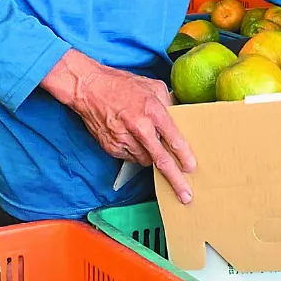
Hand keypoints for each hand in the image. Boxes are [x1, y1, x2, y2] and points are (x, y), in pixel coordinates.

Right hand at [73, 65, 196, 203]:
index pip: (173, 139)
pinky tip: (131, 137)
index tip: (191, 168)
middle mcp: (139, 128)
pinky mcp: (112, 148)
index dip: (184, 156)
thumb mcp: (152, 86)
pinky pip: (130, 157)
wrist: (89, 88)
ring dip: (151, 156)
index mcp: (153, 111)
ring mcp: (124, 140)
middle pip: (161, 161)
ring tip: (145, 140)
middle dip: (175, 180)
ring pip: (145, 160)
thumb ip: (168, 103)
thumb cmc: (121, 84)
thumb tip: (179, 116)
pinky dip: (135, 151)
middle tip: (186, 195)